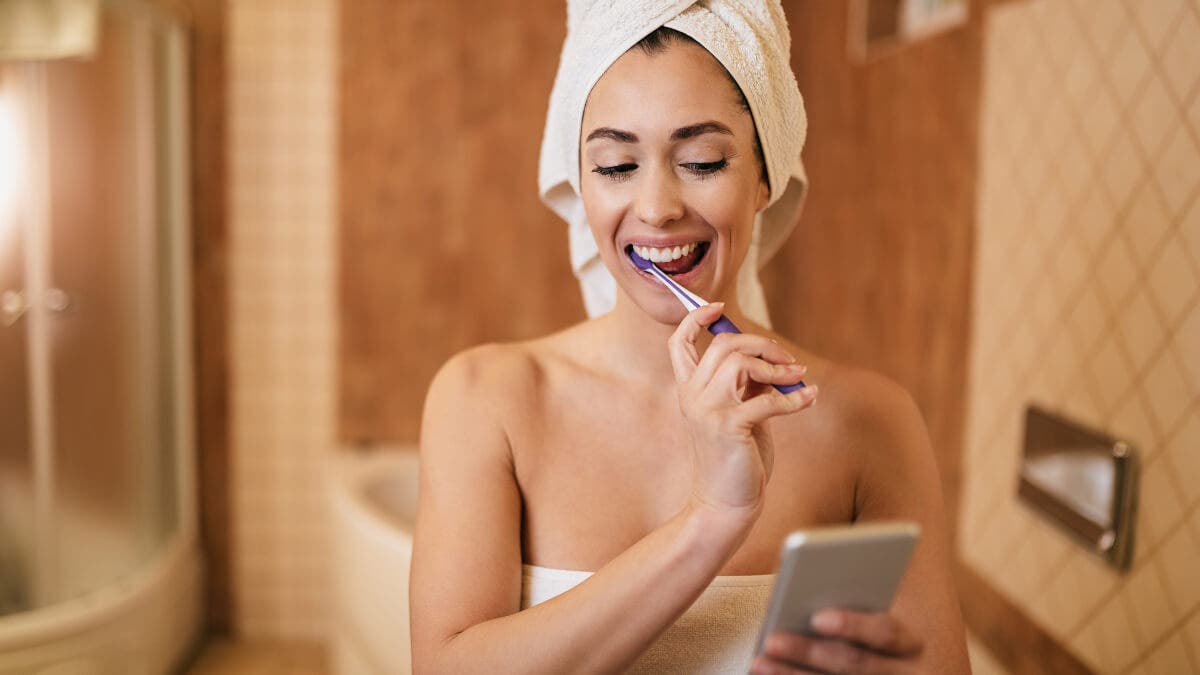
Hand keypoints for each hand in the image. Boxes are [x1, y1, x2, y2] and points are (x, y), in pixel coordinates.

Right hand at [668, 303, 816, 513]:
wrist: (724, 505)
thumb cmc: (734, 461)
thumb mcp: (737, 414)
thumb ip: (744, 386)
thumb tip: (769, 362)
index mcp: (688, 391)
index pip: (678, 341)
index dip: (695, 317)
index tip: (717, 306)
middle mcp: (692, 396)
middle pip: (722, 344)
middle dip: (760, 344)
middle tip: (786, 361)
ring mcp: (707, 411)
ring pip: (741, 363)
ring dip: (777, 369)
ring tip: (798, 381)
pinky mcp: (729, 427)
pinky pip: (768, 398)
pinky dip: (795, 397)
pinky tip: (809, 399)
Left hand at [751, 609, 923, 673]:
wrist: (904, 667)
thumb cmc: (877, 628)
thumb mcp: (878, 612)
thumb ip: (853, 598)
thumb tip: (806, 577)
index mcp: (911, 644)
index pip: (886, 633)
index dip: (853, 625)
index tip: (817, 618)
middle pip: (855, 664)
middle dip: (809, 652)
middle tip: (772, 639)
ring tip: (760, 662)